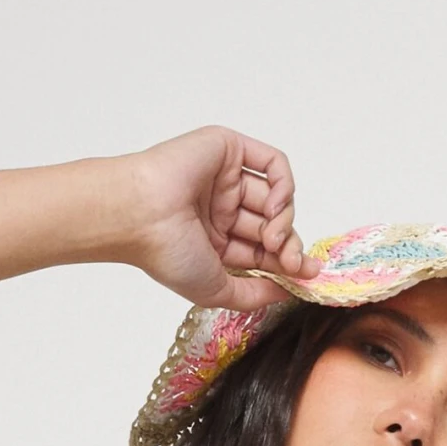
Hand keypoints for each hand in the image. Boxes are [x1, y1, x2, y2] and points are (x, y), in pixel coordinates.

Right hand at [116, 125, 322, 310]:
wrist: (140, 215)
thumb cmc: (167, 253)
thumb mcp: (217, 289)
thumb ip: (253, 295)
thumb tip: (287, 292)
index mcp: (216, 241)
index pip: (264, 251)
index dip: (288, 263)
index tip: (306, 277)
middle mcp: (222, 209)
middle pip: (273, 225)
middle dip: (289, 246)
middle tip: (291, 262)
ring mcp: (226, 178)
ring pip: (276, 197)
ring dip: (285, 221)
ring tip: (274, 240)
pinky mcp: (229, 150)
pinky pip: (272, 163)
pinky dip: (285, 185)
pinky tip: (277, 207)